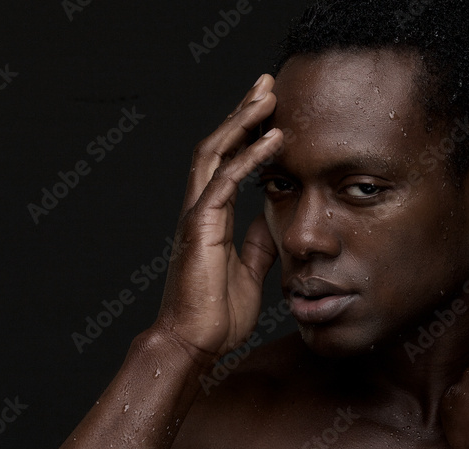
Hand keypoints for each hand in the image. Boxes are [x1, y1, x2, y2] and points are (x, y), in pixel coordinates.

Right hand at [153, 74, 283, 358]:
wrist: (195, 344)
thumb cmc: (216, 314)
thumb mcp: (249, 271)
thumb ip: (257, 241)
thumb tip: (271, 218)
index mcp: (210, 217)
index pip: (227, 162)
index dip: (245, 133)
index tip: (269, 110)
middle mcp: (199, 209)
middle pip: (218, 145)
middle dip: (242, 112)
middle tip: (266, 83)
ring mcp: (196, 216)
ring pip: (215, 153)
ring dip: (243, 121)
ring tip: (268, 95)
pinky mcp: (200, 228)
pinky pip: (225, 182)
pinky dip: (249, 157)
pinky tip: (273, 139)